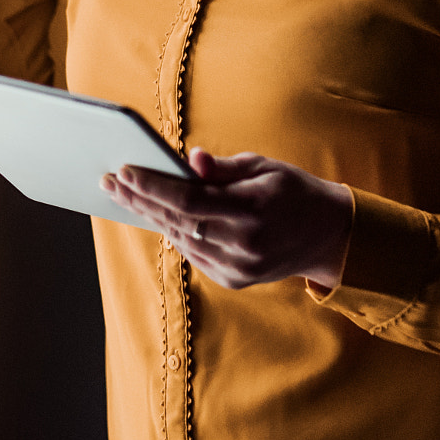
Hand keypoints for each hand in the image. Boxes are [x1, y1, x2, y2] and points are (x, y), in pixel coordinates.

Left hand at [102, 148, 355, 291]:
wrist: (329, 237)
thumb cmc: (293, 191)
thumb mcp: (265, 167)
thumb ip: (224, 169)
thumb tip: (191, 159)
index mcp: (253, 209)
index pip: (190, 199)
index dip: (154, 186)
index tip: (125, 170)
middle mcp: (244, 243)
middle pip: (178, 221)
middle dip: (140, 199)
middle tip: (110, 181)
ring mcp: (239, 267)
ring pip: (181, 239)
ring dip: (150, 216)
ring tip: (123, 194)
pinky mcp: (234, 281)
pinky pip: (194, 253)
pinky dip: (173, 232)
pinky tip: (152, 214)